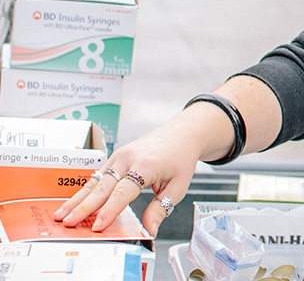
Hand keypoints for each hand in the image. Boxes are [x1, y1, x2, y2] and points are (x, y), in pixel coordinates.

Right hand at [54, 109, 211, 236]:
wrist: (182, 133)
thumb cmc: (180, 159)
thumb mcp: (179, 186)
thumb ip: (161, 208)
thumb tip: (149, 230)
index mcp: (147, 165)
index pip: (124, 191)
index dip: (110, 210)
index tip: (98, 226)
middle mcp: (129, 158)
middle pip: (103, 186)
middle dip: (85, 207)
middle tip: (69, 223)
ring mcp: (119, 156)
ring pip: (96, 180)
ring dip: (77, 199)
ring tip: (60, 215)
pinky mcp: (115, 157)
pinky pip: (98, 176)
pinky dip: (85, 191)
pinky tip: (73, 203)